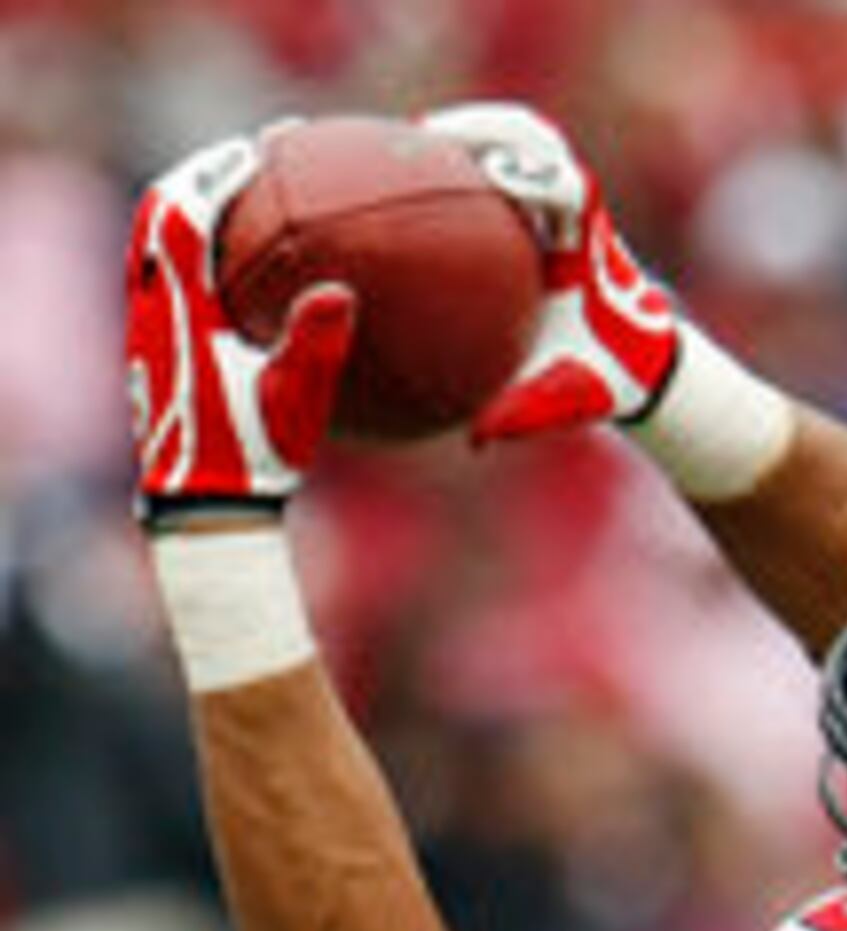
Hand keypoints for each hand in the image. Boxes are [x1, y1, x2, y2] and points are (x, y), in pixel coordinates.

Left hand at [127, 134, 353, 519]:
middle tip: (241, 162)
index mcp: (181, 307)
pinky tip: (233, 277)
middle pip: (158, 216)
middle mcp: (153, 308)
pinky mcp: (149, 351)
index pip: (186, 216)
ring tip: (230, 204)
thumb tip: (341, 292)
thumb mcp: (294, 404)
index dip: (216, 174)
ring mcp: (145, 328)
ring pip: (152, 247)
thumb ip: (316, 345)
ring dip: (187, 217)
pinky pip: (162, 283)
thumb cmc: (253, 460)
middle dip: (197, 180)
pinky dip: (190, 261)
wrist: (200, 505)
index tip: (254, 149)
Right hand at [421, 101, 681, 441]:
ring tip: (408, 140)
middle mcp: (575, 214)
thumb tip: (479, 436)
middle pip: (536, 140)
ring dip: (468, 133)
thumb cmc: (608, 380)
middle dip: (486, 128)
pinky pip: (493, 166)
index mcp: (589, 248)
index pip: (569, 185)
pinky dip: (456, 161)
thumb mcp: (571, 399)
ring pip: (515, 140)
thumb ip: (530, 413)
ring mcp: (554, 204)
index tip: (492, 172)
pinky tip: (402, 174)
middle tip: (426, 134)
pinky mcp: (534, 208)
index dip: (532, 170)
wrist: (639, 368)